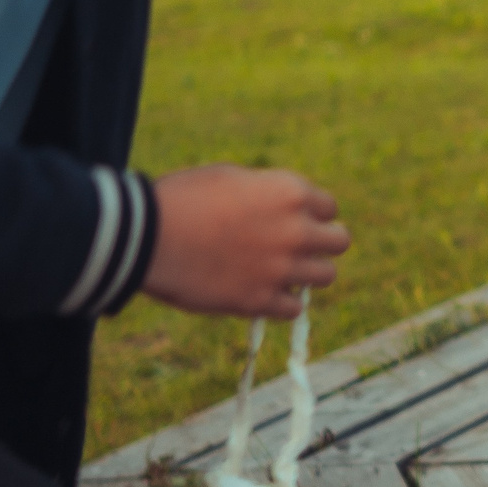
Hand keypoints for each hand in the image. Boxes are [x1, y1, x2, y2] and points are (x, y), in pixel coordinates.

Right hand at [145, 164, 349, 318]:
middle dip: (321, 244)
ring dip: (307, 274)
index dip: (312, 215)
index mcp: (290, 193)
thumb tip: (279, 208)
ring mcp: (281, 268)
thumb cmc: (181, 198)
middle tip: (296, 249)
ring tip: (282, 272)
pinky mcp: (260, 301)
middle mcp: (296, 231)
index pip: (329, 208)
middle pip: (340, 242)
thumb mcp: (230, 178)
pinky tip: (263, 293)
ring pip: (326, 276)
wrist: (147, 237)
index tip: (294, 221)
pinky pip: (295, 308)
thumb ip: (266, 193)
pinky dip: (282, 302)